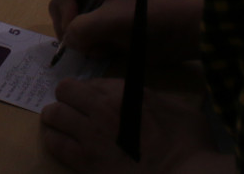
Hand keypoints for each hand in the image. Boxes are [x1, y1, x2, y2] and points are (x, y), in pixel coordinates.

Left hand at [40, 78, 234, 173]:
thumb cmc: (190, 144)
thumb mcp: (178, 109)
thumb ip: (154, 100)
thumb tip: (145, 102)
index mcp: (126, 93)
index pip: (93, 81)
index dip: (92, 89)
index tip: (93, 97)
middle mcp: (103, 108)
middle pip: (66, 90)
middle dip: (67, 96)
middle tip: (71, 105)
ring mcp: (91, 135)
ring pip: (54, 114)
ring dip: (54, 115)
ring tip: (56, 120)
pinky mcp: (84, 162)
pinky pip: (55, 144)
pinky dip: (53, 138)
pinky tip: (56, 139)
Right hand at [48, 0, 202, 62]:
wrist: (180, 36)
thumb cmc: (150, 19)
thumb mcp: (114, 20)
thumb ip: (84, 28)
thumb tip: (68, 41)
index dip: (62, 5)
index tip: (76, 25)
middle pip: (60, 7)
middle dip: (71, 27)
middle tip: (86, 41)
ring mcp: (97, 13)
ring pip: (70, 28)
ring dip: (83, 41)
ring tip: (103, 46)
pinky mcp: (103, 31)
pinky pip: (83, 41)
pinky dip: (91, 49)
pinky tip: (109, 50)